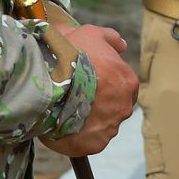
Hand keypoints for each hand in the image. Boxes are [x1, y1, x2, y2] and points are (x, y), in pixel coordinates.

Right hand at [41, 23, 137, 156]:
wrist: (50, 77)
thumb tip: (122, 45)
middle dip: (99, 105)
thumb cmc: (72, 52)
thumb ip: (111, 38)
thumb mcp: (92, 33)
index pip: (123, 87)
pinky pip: (88, 142)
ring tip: (66, 112)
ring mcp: (110, 128)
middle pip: (114, 108)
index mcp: (128, 82)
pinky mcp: (94, 145)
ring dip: (88, 121)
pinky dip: (78, 137)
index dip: (106, 85)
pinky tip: (63, 126)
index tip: (89, 83)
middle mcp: (124, 107)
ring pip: (101, 127)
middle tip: (76, 97)